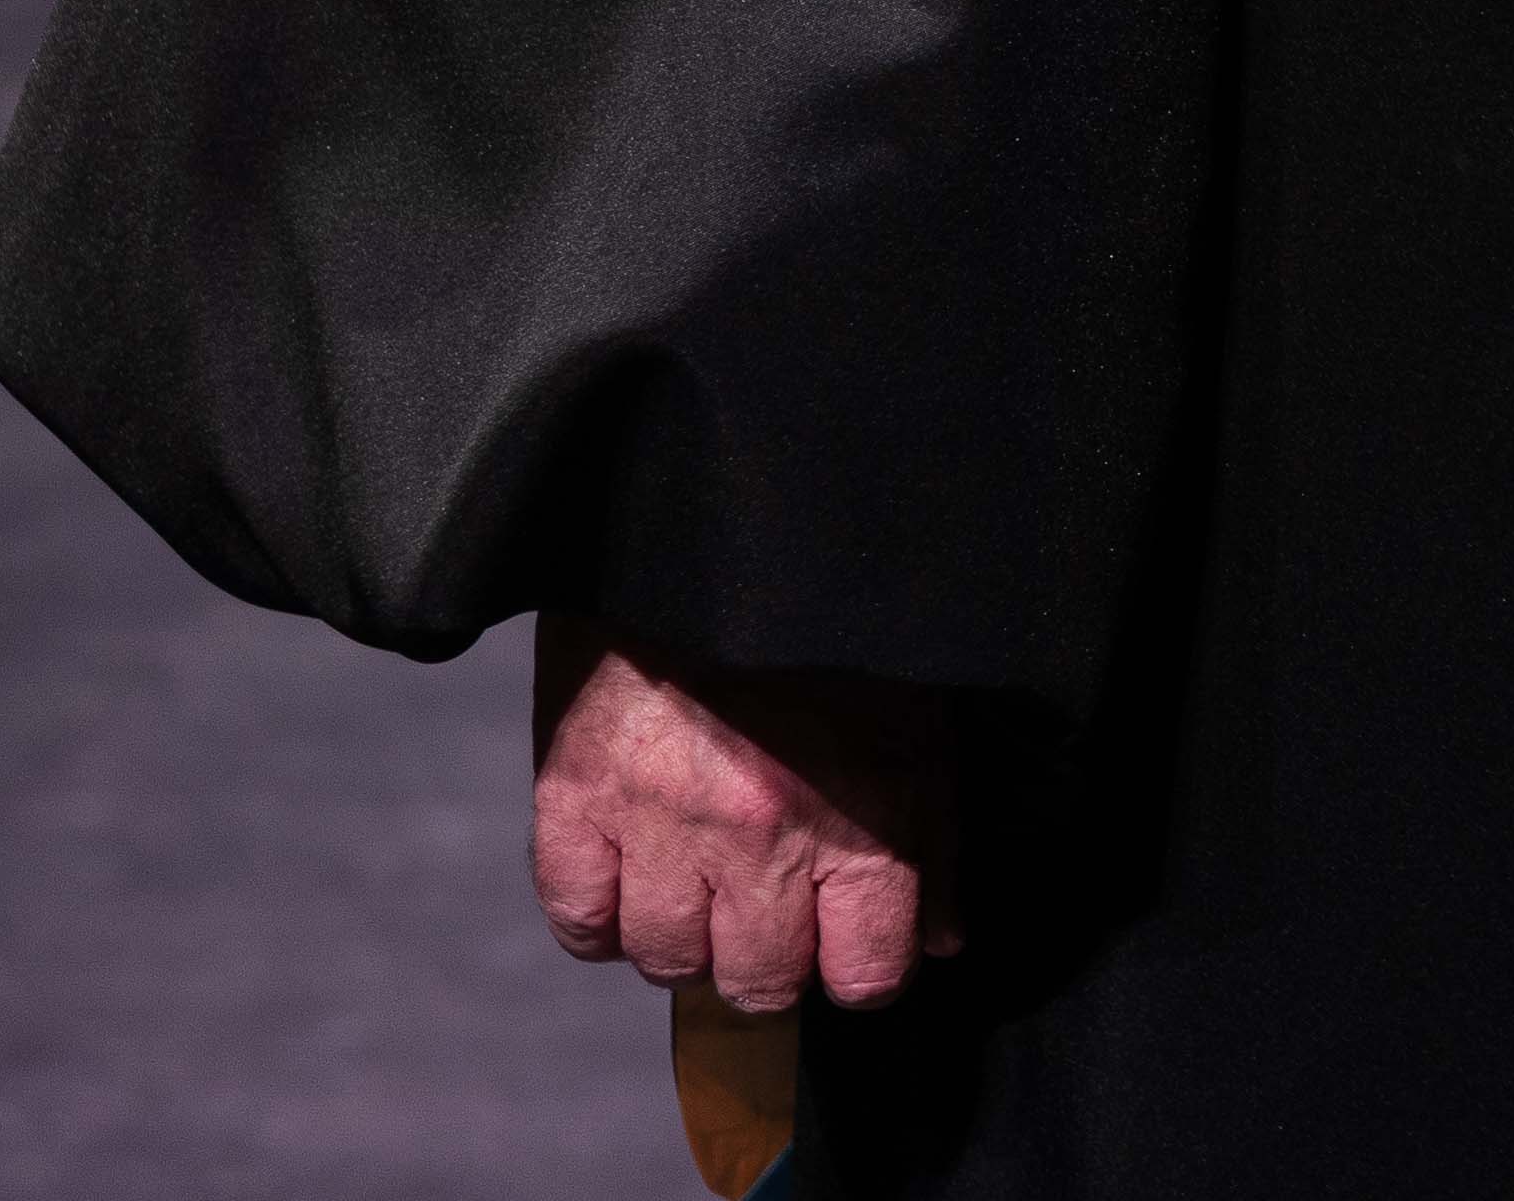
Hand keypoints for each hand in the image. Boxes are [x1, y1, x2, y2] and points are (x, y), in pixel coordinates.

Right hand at [530, 630, 954, 1017]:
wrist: (718, 529)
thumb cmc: (836, 626)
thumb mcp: (922, 722)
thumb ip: (934, 840)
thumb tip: (939, 941)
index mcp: (864, 816)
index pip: (865, 976)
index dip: (863, 968)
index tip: (852, 939)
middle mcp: (762, 836)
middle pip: (760, 985)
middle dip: (774, 959)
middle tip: (774, 904)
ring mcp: (660, 823)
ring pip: (668, 962)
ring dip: (690, 936)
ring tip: (704, 878)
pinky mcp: (575, 798)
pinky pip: (579, 923)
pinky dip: (604, 916)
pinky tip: (636, 875)